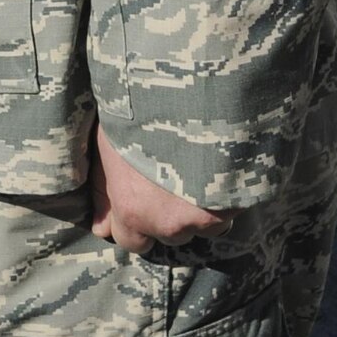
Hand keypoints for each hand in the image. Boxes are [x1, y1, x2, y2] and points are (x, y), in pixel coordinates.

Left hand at [88, 125, 235, 252]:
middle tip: (166, 181)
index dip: (133, 222)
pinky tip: (213, 167)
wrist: (184, 94)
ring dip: (197, 207)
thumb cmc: (137, 112)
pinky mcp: (235, 206)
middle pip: (169, 235)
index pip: (130, 241)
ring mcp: (205, 217)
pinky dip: (222, 197)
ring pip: (202, 225)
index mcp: (131, 209)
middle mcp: (168, 222)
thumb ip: (103, 189)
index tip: (137, 203)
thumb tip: (101, 229)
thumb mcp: (107, 145)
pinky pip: (229, 212)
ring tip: (190, 168)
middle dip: (167, 216)